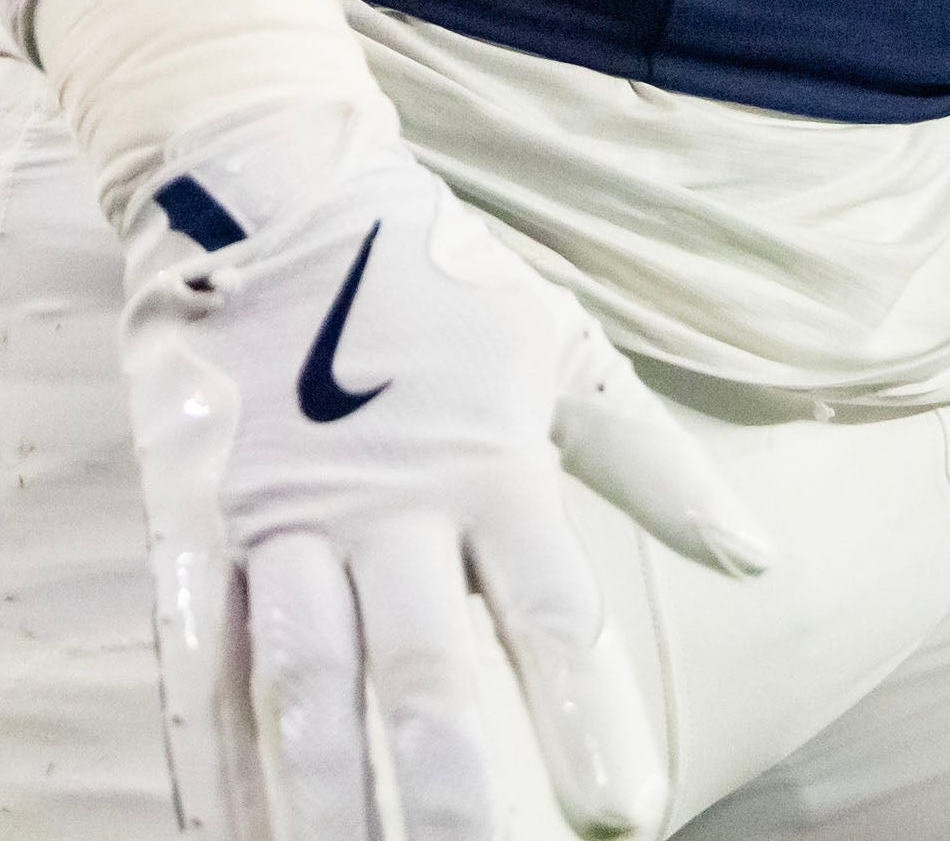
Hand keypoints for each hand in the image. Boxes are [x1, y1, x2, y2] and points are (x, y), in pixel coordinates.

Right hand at [115, 97, 766, 840]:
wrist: (263, 174)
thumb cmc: (431, 273)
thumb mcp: (559, 348)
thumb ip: (655, 462)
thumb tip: (759, 558)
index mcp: (485, 463)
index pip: (550, 612)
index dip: (586, 717)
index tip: (624, 817)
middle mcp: (383, 502)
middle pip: (420, 674)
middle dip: (450, 797)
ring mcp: (277, 513)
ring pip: (300, 686)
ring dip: (323, 801)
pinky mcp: (190, 516)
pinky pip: (194, 656)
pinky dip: (205, 756)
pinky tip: (225, 836)